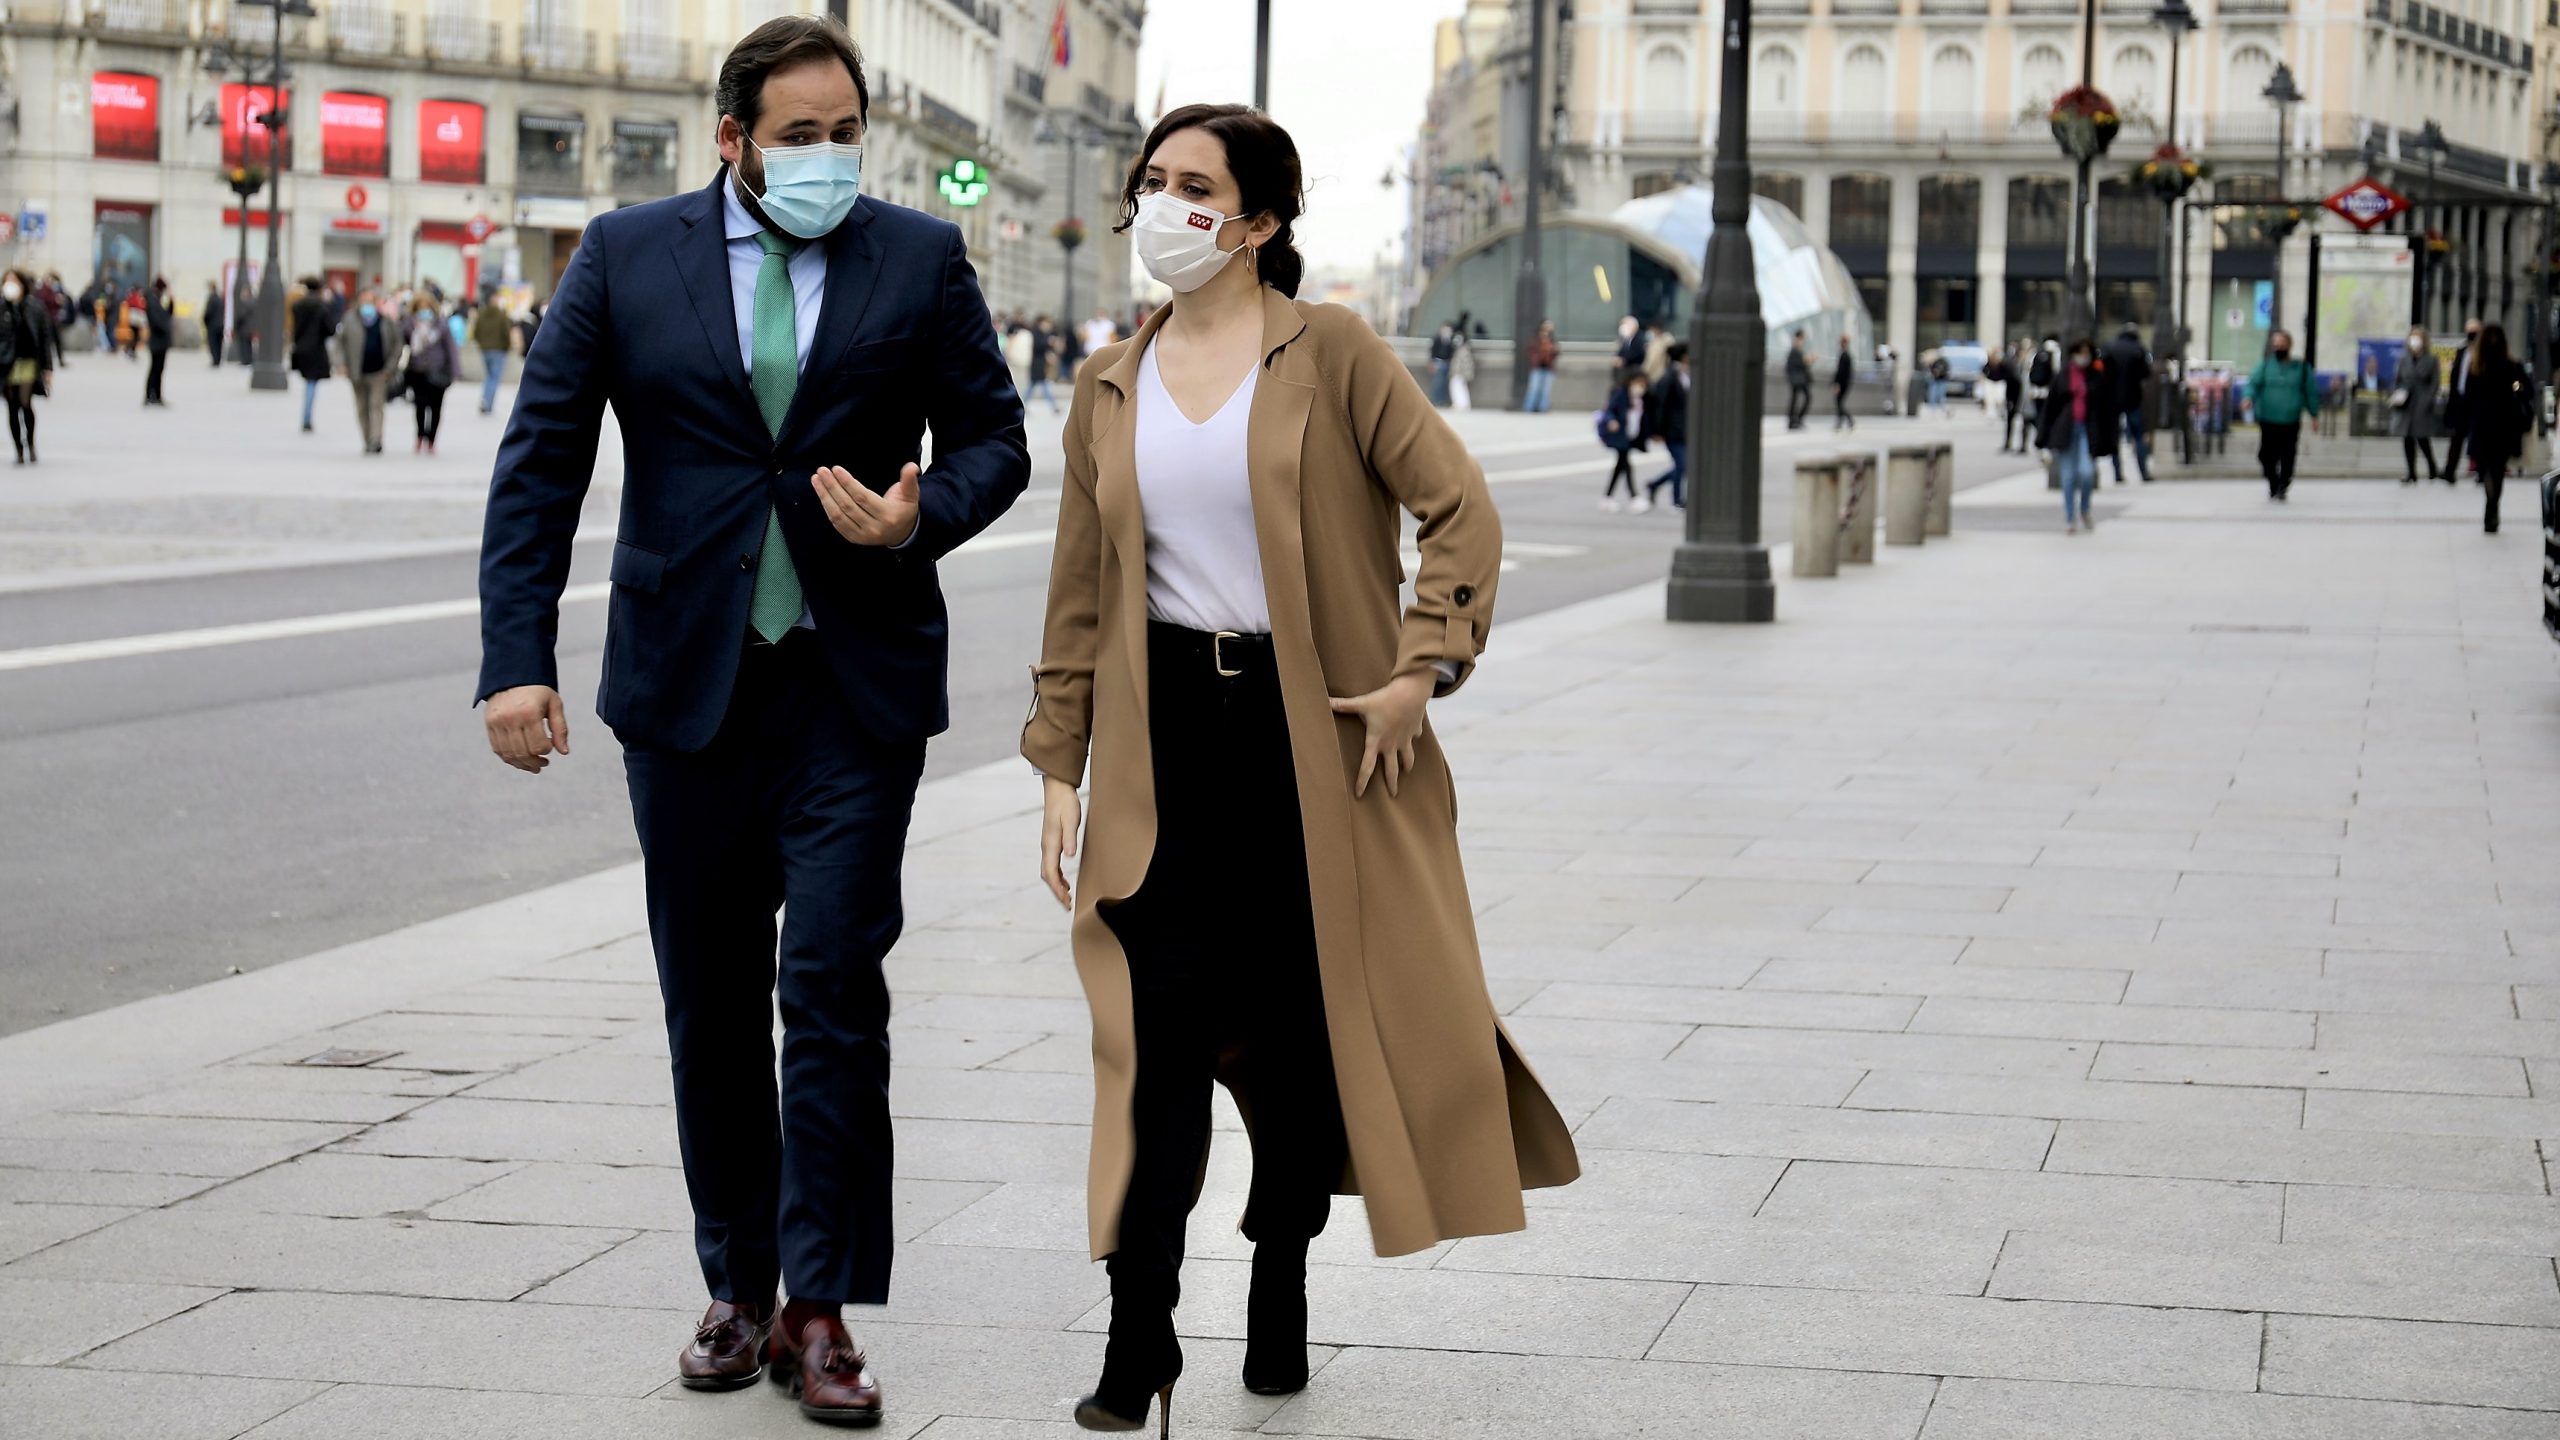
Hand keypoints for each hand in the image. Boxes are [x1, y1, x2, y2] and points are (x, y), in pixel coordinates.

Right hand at [484, 685, 570, 773]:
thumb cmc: (538, 691)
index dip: (546, 751)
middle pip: (523, 753)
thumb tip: (564, 752)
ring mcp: (498, 722)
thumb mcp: (555, 705)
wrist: (513, 674)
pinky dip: (508, 758)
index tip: (550, 747)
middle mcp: (511, 718)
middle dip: (535, 763)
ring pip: (509, 754)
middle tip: (543, 764)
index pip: (538, 746)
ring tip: (533, 766)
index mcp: (530, 713)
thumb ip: (560, 729)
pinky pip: (497, 749)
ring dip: (522, 764)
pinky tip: (519, 759)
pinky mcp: (489, 723)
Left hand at [812, 464, 920, 546]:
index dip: (848, 483)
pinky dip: (827, 508)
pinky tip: (822, 494)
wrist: (901, 533)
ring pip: (838, 515)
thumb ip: (909, 480)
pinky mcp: (854, 539)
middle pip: (847, 506)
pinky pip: (836, 523)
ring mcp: (862, 536)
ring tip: (817, 480)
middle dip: (832, 487)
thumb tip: (912, 467)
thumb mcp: (911, 494)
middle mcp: (874, 528)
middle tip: (822, 471)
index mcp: (888, 516)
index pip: (863, 498)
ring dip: (825, 496)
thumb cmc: (903, 509)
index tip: (836, 469)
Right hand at [1039, 774, 1081, 909]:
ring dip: (1056, 885)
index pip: (1051, 874)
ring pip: (1048, 871)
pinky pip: (1052, 864)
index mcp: (1050, 845)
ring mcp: (1047, 845)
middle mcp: (1046, 847)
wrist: (1058, 790)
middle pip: (1048, 876)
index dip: (1057, 890)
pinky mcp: (1051, 841)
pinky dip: (1057, 876)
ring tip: (1067, 897)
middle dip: (1056, 893)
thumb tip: (1069, 856)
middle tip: (1068, 905)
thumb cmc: (1066, 804)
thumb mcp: (1071, 820)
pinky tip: (1065, 880)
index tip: (1066, 902)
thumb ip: (1070, 838)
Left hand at [1329, 671, 1434, 798]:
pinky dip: (1413, 739)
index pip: (1367, 767)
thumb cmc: (1385, 698)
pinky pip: (1414, 737)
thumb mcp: (1362, 703)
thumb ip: (1343, 705)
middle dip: (1392, 783)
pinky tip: (1413, 738)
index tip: (1359, 794)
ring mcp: (1405, 739)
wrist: (1411, 691)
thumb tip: (1325, 701)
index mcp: (1376, 741)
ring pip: (1408, 758)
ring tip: (1406, 770)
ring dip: (1406, 766)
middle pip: (1392, 770)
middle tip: (1393, 794)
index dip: (1362, 782)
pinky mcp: (1415, 730)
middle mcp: (1391, 744)